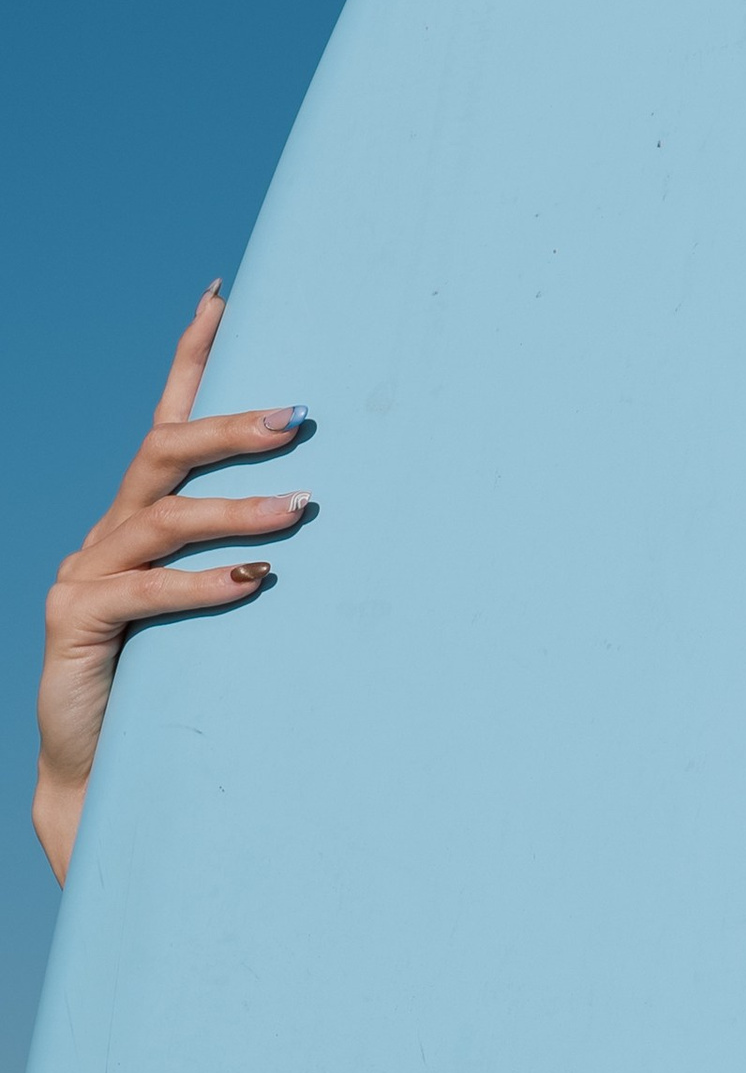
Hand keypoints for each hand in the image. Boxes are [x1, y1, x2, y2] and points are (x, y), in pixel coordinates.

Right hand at [33, 285, 311, 879]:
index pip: (167, 421)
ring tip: (302, 508)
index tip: (224, 294)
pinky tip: (254, 583)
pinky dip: (203, 584)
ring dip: (236, 508)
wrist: (101, 777)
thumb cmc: (176, 689)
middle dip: (230, 427)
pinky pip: (144, 592)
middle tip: (300, 417)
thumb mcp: (222, 616)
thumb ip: (255, 566)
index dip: (191, 357)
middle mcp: (108, 534)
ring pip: (161, 518)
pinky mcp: (77, 624)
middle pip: (162, 452)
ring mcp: (85, 575)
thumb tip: (340, 525)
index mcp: (140, 520)